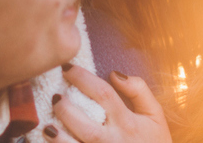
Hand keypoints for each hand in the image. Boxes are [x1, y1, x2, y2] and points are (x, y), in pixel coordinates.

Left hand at [43, 65, 171, 142]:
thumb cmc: (154, 142)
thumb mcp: (154, 114)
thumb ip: (138, 90)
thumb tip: (114, 73)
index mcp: (127, 122)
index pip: (103, 94)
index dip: (82, 78)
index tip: (67, 68)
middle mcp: (113, 140)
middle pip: (84, 124)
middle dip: (65, 110)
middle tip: (55, 98)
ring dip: (58, 138)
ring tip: (47, 127)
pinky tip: (50, 142)